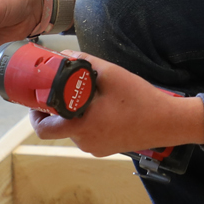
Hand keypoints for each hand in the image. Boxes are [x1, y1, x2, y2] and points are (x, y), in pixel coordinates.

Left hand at [28, 52, 203, 155]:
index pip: (43, 128)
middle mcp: (85, 142)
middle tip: (62, 92)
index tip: (37, 99)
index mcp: (82, 127)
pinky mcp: (106, 148)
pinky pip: (88, 134)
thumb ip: (84, 63)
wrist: (168, 122)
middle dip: (57, 109)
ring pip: (74, 130)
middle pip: (58, 127)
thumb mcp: (111, 74)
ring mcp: (96, 148)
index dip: (35, 114)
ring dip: (75, 114)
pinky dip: (89, 120)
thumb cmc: (141, 100)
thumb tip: (64, 55)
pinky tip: (103, 107)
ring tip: (89, 96)